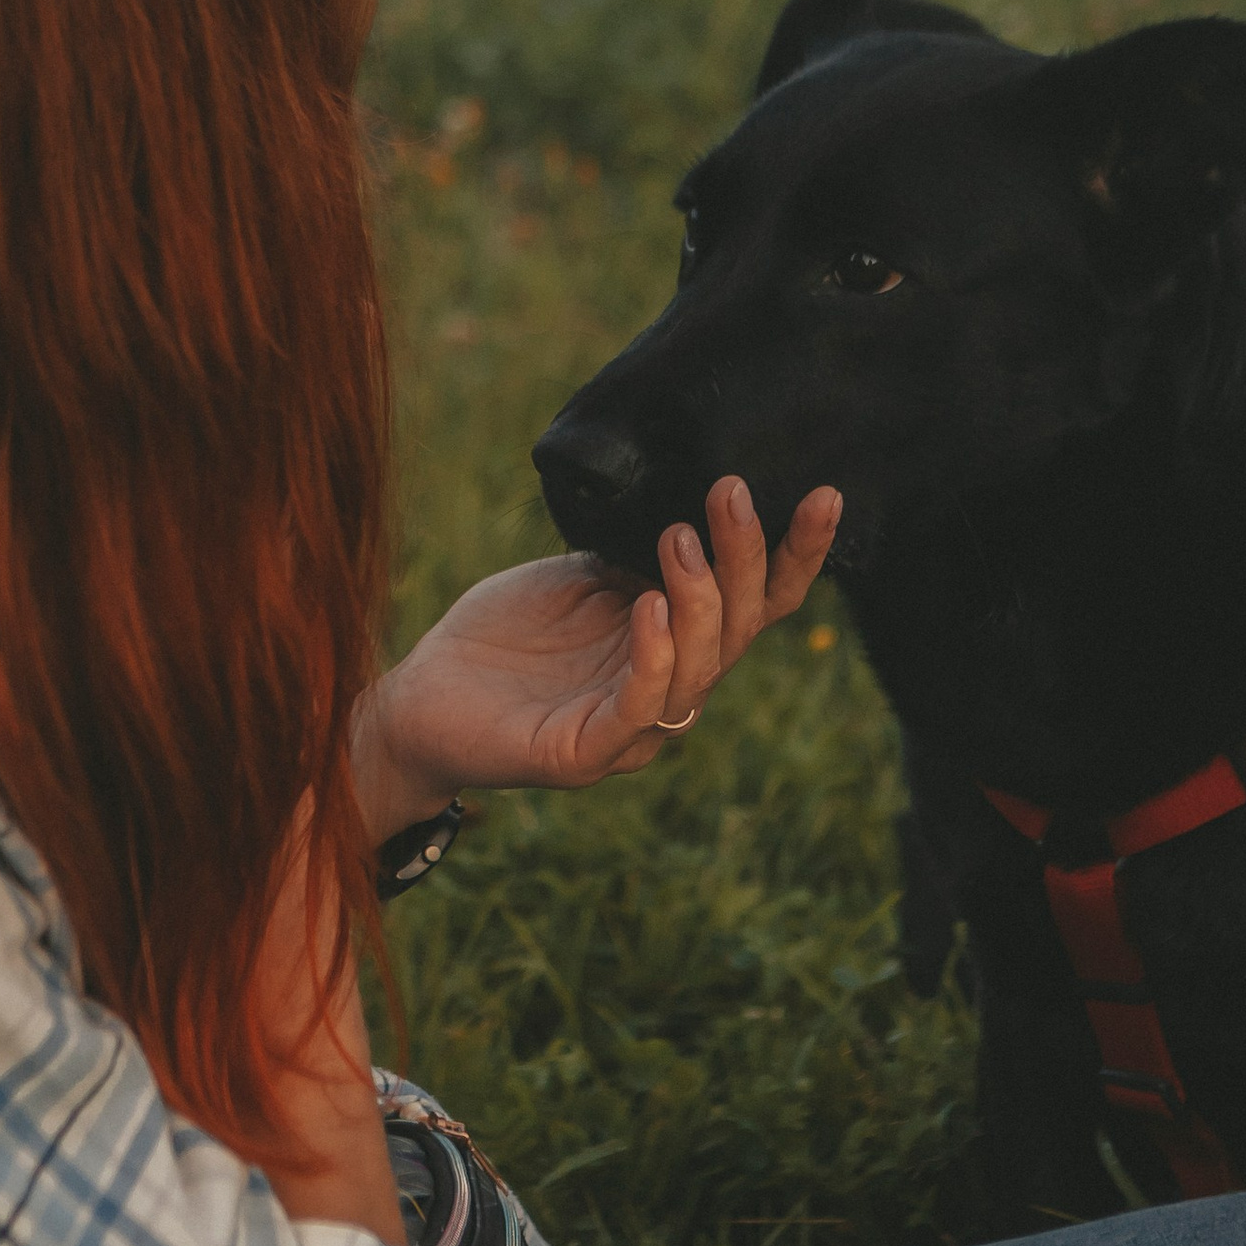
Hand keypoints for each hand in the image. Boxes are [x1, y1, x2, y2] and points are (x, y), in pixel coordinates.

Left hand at [354, 476, 840, 824]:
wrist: (421, 698)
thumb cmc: (503, 637)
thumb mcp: (580, 577)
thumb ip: (633, 551)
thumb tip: (684, 497)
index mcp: (677, 644)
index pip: (756, 604)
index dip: (796, 556)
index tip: (825, 496)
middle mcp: (671, 688)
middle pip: (738, 629)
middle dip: (746, 559)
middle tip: (730, 492)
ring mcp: (632, 727)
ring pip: (699, 666)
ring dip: (699, 598)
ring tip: (679, 537)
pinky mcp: (584, 752)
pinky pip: (637, 708)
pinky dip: (651, 656)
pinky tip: (645, 605)